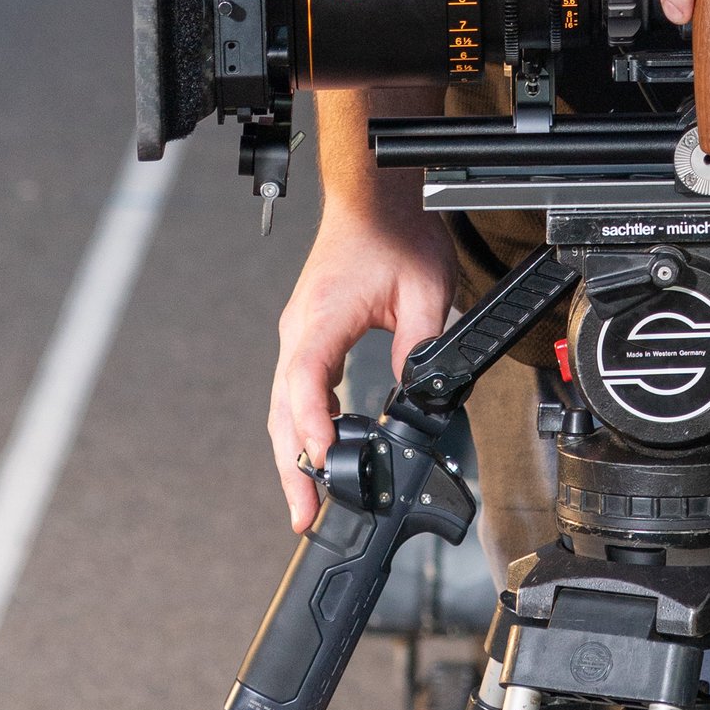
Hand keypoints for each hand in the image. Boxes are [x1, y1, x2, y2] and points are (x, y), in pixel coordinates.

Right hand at [270, 197, 455, 533]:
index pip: (306, 382)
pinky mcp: (309, 334)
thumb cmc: (393, 231)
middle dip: (292, 466)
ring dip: (293, 452)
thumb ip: (418, 344)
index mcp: (322, 318)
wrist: (372, 196)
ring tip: (306, 497)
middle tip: (303, 513)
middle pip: (284, 409)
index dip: (313, 427)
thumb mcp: (425, 289)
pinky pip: (298, 388)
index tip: (322, 462)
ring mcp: (300, 333)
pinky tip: (320, 449)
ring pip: (285, 404)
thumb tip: (416, 393)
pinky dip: (303, 424)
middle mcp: (300, 329)